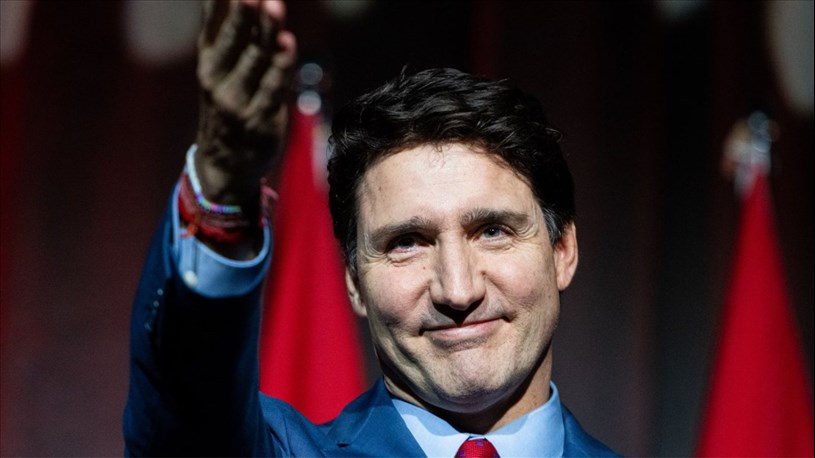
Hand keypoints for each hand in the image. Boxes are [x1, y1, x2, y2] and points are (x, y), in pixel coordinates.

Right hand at [195, 0, 296, 205]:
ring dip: (267, 31)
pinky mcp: (259, 119)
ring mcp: (236, 100)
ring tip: (274, 4)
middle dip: (243, 10)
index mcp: (207, 59)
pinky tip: (288, 44)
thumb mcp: (219, 68)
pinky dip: (280, 66)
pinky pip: (272, 88)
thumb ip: (226, 31)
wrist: (225, 163)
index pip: (214, 23)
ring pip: (255, 59)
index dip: (223, 2)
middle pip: (233, 38)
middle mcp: (217, 78)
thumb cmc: (228, 103)